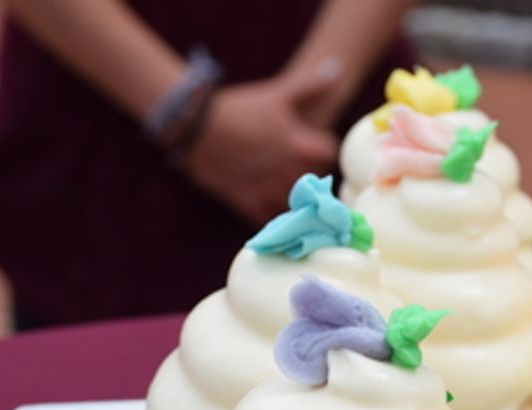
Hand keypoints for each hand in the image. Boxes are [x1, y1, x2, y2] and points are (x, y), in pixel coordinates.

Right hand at [184, 68, 340, 224]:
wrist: (194, 127)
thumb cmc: (239, 108)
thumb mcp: (277, 93)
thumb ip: (310, 85)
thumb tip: (336, 69)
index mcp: (301, 147)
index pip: (330, 153)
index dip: (322, 147)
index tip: (312, 143)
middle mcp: (291, 174)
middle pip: (317, 179)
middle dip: (311, 170)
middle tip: (298, 161)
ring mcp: (270, 192)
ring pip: (297, 203)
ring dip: (295, 195)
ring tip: (284, 183)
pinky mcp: (249, 204)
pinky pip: (271, 218)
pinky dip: (272, 212)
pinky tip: (267, 201)